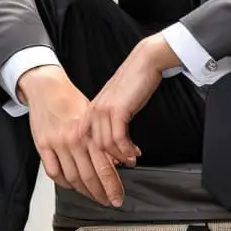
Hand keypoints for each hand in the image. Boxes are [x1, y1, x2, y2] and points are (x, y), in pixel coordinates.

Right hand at [19, 66, 137, 206]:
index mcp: (90, 134)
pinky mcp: (42, 146)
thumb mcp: (94, 118)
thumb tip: (119, 161)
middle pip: (89, 176)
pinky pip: (54, 172)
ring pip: (72, 178)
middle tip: (109, 202)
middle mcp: (74, 141)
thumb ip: (104, 141)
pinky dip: (64, 183)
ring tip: (94, 197)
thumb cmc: (72, 102)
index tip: (118, 197)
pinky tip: (72, 186)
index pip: (104, 167)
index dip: (112, 186)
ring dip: (85, 192)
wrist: (48, 89)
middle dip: (101, 193)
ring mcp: (57, 145)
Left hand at [80, 36, 177, 178]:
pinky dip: (127, 149)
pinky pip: (119, 138)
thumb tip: (114, 142)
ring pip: (107, 145)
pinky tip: (135, 152)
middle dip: (110, 161)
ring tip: (132, 160)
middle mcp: (94, 111)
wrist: (144, 63)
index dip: (97, 156)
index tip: (109, 167)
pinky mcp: (117, 111)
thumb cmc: (133, 82)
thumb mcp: (115, 103)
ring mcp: (103, 111)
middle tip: (123, 168)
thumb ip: (109, 120)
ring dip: (121, 157)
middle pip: (95, 147)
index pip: (86, 141)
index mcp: (91, 110)